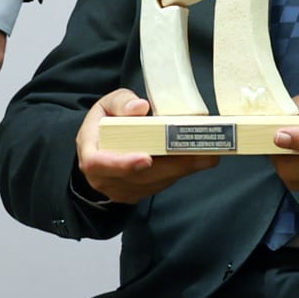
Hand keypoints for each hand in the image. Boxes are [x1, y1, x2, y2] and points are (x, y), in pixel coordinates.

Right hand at [74, 87, 226, 204]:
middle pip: (138, 178)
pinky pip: (159, 186)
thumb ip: (121, 103)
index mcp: (91, 154)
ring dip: (181, 170)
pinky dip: (178, 173)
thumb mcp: (106, 105)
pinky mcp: (136, 195)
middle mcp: (103, 178)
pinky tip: (197, 160)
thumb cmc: (105, 123)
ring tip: (207, 154)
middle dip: (171, 166)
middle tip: (201, 153)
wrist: (100, 147)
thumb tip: (139, 107)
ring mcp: (120, 190)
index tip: (146, 158)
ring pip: (153, 184)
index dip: (124, 164)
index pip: (99, 164)